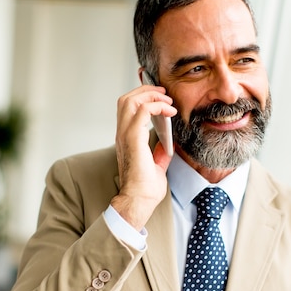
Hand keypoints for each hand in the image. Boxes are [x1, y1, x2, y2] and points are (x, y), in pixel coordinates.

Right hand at [111, 85, 176, 229]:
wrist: (139, 200)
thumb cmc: (144, 189)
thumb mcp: (157, 166)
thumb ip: (159, 153)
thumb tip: (168, 143)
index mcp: (126, 139)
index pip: (128, 108)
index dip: (143, 98)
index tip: (162, 99)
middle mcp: (122, 134)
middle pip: (126, 99)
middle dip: (146, 91)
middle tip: (164, 94)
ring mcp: (125, 135)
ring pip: (130, 100)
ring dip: (151, 95)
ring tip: (167, 100)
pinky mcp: (132, 138)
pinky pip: (142, 110)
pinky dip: (156, 106)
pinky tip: (168, 111)